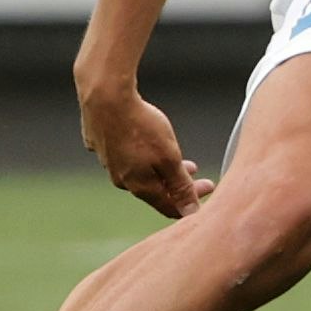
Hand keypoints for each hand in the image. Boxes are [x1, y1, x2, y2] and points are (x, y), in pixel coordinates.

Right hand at [77, 83, 214, 217]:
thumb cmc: (141, 127)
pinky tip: (145, 144)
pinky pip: (124, 155)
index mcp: (139, 186)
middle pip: (155, 189)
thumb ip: (180, 185)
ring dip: (160, 169)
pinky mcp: (101, 144)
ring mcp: (108, 162)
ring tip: (178, 159)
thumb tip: (190, 211)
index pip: (169, 206)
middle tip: (197, 173)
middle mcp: (121, 179)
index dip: (191, 203)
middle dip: (178, 183)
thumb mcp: (169, 158)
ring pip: (140, 172)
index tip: (209, 187)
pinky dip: (140, 154)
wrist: (105, 98)